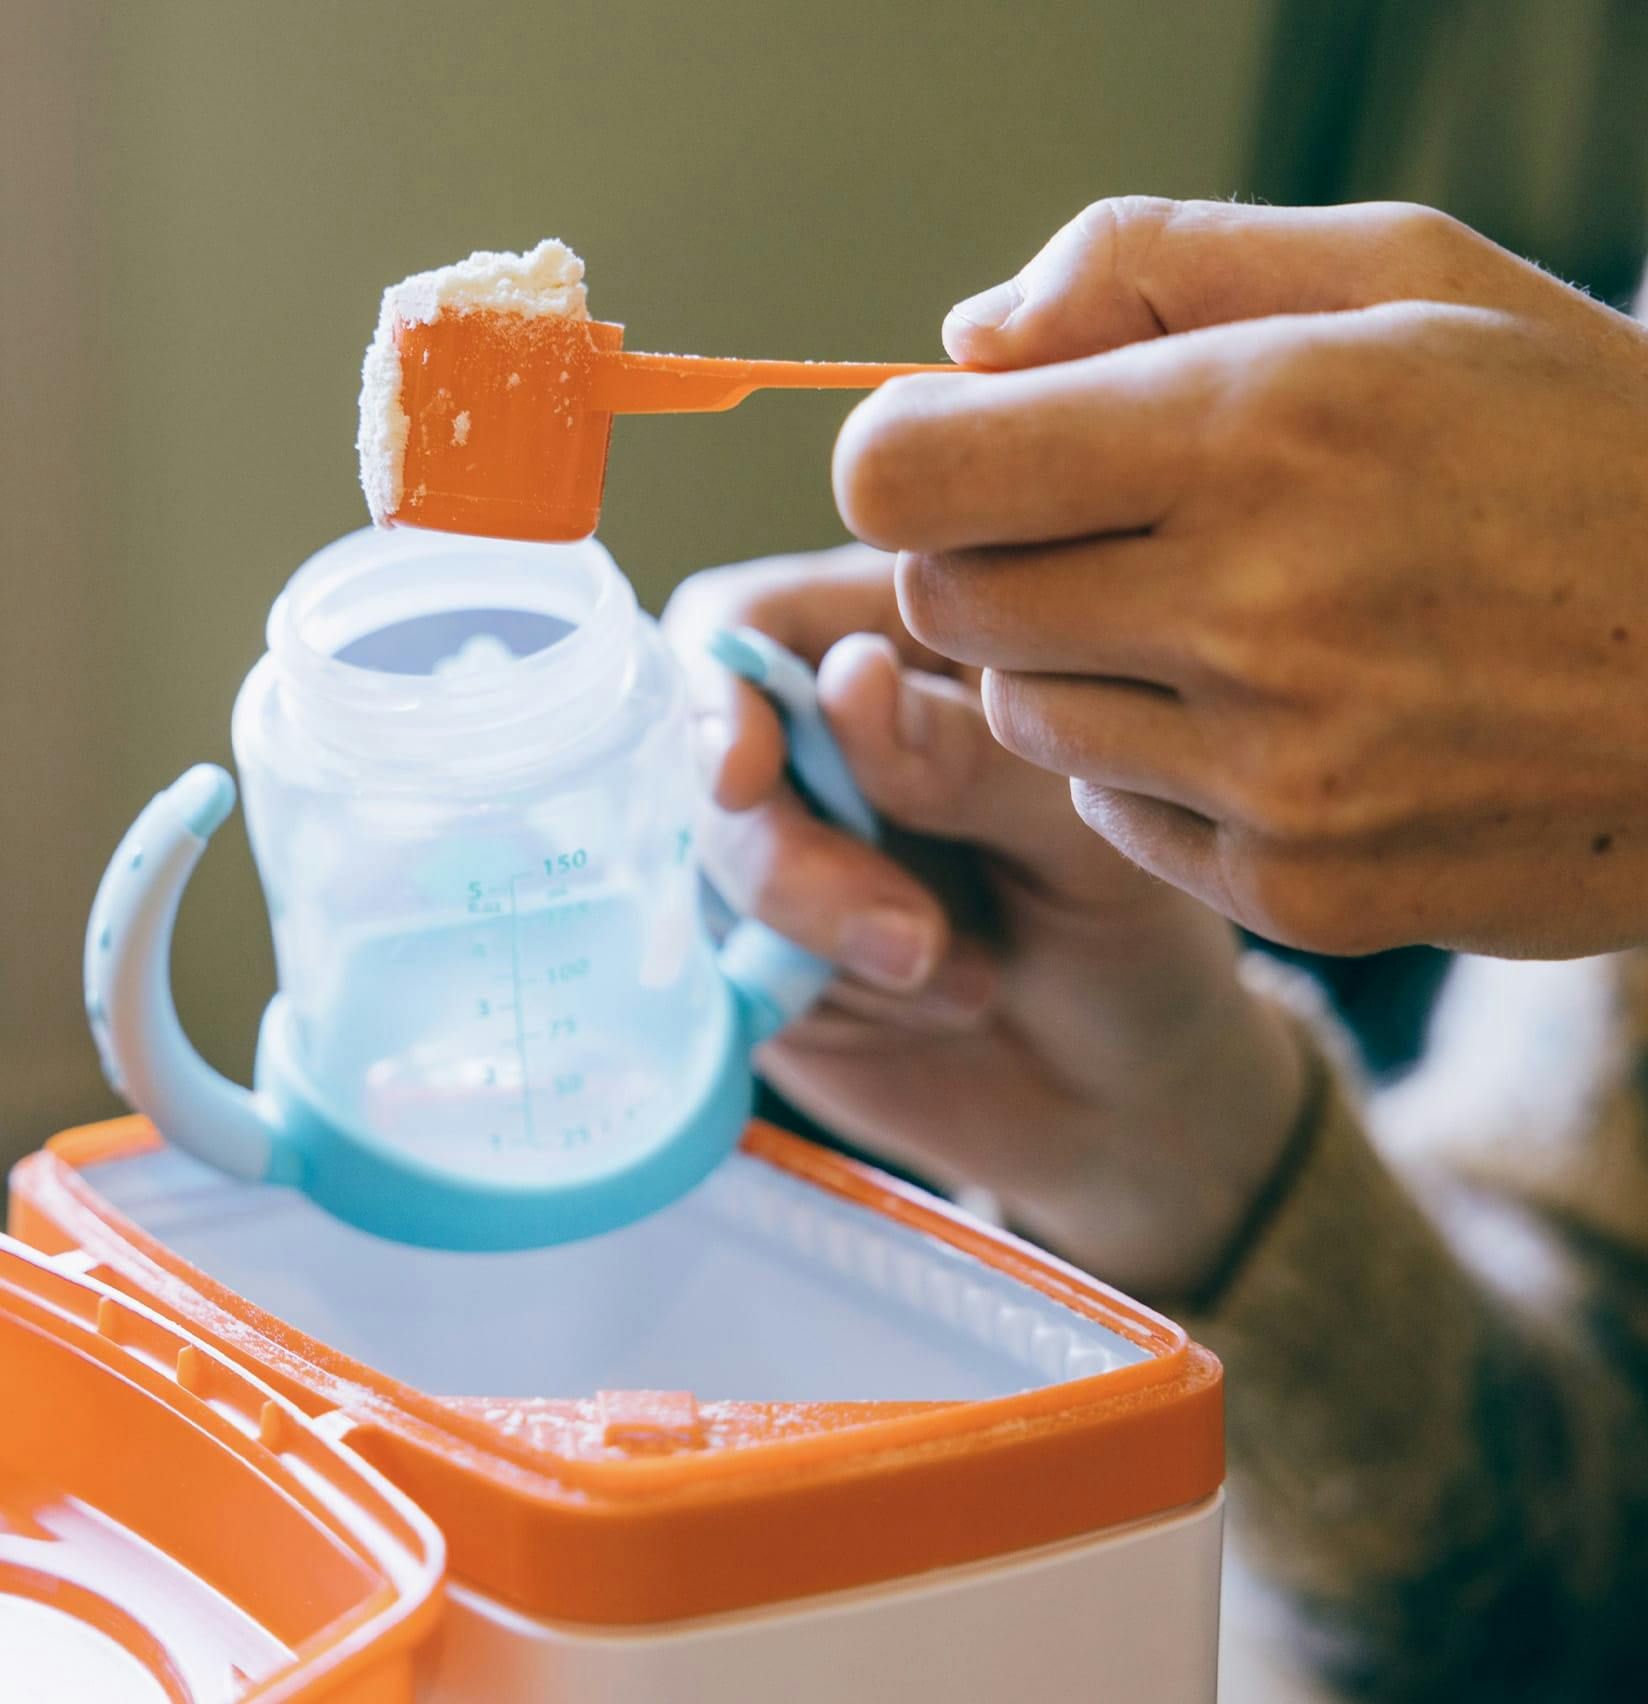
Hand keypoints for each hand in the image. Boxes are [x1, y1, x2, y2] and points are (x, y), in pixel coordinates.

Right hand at [664, 545, 1304, 1296]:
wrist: (1125, 1086)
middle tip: (912, 941)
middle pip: (709, 758)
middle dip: (793, 860)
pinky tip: (934, 1006)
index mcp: (898, 645)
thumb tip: (846, 680)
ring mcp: (777, 841)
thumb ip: (966, 759)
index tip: (744, 780)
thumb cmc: (1131, 924)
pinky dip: (828, 997)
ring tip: (969, 979)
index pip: (751, 626)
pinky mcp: (756, 949)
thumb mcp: (1082, 836)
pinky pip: (729, 965)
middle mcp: (815, 735)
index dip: (724, 694)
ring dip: (828, 937)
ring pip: (714, 866)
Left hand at [833, 198, 1647, 958]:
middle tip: (1107, 528)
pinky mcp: (1297, 887)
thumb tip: (964, 343)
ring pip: (1022, 715)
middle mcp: (1253, 612)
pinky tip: (1276, 720)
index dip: (905, 458)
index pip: (907, 473)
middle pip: (941, 602)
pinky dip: (1153, 765)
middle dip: (988, 555)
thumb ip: (1155, 264)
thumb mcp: (1403, 277)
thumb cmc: (1574, 444)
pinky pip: (1114, 816)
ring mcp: (1275, 774)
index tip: (958, 450)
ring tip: (1221, 621)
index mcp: (1260, 426)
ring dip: (1073, 662)